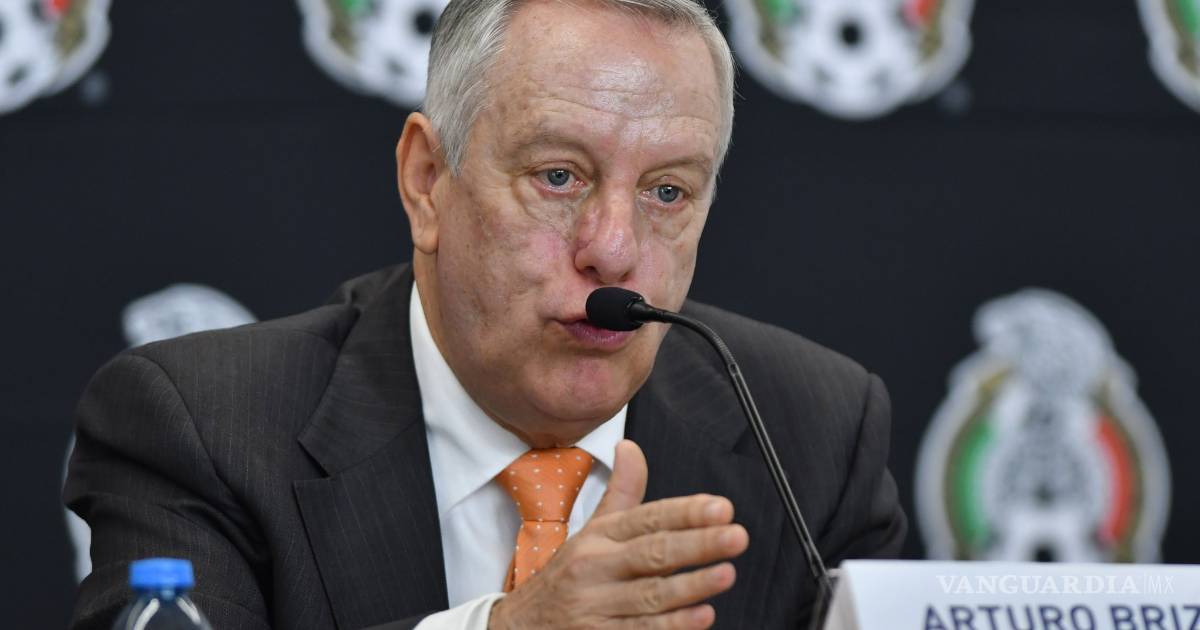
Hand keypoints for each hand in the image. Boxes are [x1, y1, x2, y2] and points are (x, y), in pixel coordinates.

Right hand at [488, 439, 748, 628]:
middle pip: (652, 553)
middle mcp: (596, 567)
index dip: (686, 513)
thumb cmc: (568, 576)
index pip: (647, 518)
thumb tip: (630, 447)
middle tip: (735, 536)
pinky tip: (701, 616)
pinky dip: (672, 625)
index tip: (721, 508)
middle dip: (697, 544)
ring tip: (725, 574)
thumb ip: (621, 492)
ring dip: (690, 585)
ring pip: (650, 594)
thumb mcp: (591, 530)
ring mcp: (596, 606)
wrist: (521, 627)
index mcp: (599, 537)